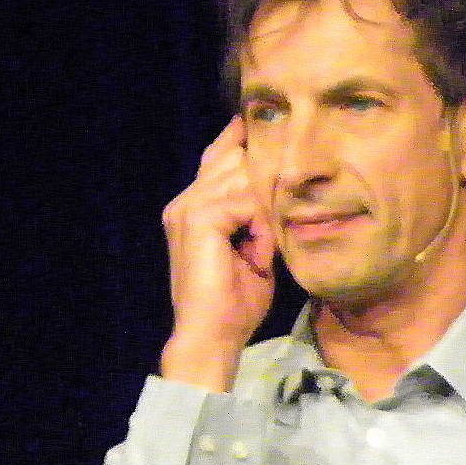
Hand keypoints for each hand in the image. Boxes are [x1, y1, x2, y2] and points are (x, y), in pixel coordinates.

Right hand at [160, 117, 275, 391]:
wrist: (211, 336)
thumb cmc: (234, 303)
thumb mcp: (253, 248)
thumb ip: (257, 216)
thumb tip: (279, 189)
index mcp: (192, 206)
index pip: (218, 156)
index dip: (239, 140)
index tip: (259, 128)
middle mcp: (186, 200)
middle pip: (234, 158)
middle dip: (262, 185)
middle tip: (265, 235)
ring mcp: (188, 207)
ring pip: (245, 179)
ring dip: (263, 214)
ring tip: (259, 251)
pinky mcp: (200, 218)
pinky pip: (248, 204)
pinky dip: (261, 230)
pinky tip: (256, 256)